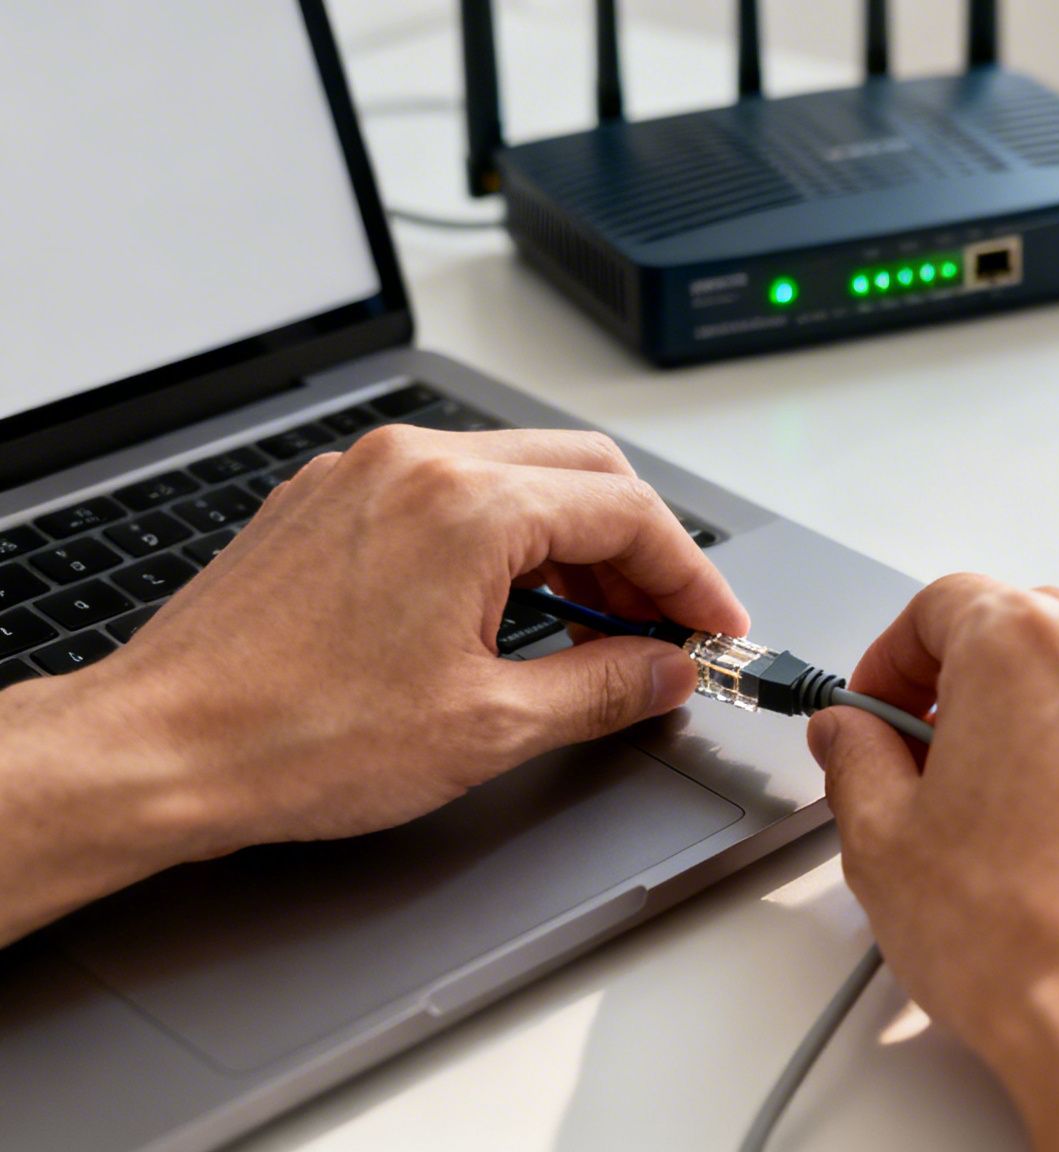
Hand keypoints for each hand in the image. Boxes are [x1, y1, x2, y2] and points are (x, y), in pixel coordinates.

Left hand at [0, 427, 745, 940]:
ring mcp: (361, 475)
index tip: (714, 626)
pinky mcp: (325, 504)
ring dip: (573, 544)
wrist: (157, 750)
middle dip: (642, 550)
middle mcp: (414, 464)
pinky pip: (447, 493)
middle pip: (582, 474)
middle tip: (668, 627)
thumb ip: (604, 687)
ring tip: (595, 630)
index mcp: (466, 503)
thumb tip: (666, 671)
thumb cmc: (293, 738)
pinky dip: (504, 541)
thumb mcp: (489, 728)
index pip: (627, 512)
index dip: (692, 575)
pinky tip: (509, 612)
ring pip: (515, 477)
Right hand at [807, 574, 1058, 1150]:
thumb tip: (852, 736)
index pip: (942, 605)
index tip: (884, 707)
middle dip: (979, 686)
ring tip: (1030, 812)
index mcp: (1023, 644)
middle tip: (943, 763)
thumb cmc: (1026, 938)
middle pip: (1032, 629)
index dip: (897, 658)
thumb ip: (856, 761)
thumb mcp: (884, 845)